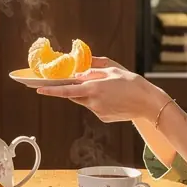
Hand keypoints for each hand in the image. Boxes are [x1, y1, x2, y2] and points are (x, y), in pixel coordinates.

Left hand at [35, 63, 159, 122]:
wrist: (148, 102)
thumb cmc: (131, 82)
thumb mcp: (112, 69)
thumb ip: (93, 68)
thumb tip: (80, 72)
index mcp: (93, 88)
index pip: (66, 90)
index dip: (51, 90)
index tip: (38, 90)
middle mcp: (93, 102)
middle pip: (74, 95)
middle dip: (72, 89)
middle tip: (74, 82)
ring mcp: (98, 112)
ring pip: (85, 102)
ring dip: (88, 94)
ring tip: (107, 89)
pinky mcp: (103, 118)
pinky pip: (95, 108)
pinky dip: (98, 102)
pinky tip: (113, 99)